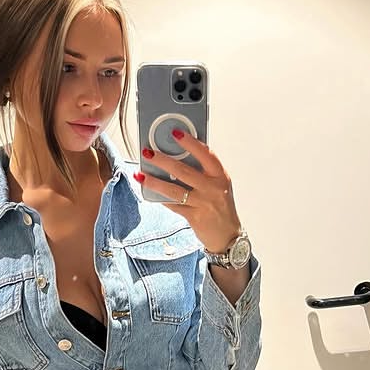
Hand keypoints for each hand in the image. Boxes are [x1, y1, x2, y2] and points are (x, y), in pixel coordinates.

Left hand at [133, 129, 241, 252]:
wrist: (228, 236)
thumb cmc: (221, 208)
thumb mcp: (219, 186)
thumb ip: (204, 172)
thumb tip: (178, 157)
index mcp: (220, 176)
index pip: (205, 154)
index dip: (190, 142)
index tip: (175, 133)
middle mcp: (212, 188)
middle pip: (183, 171)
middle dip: (162, 160)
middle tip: (148, 152)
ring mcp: (203, 203)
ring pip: (174, 189)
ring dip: (154, 181)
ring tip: (141, 174)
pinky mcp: (194, 217)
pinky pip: (173, 205)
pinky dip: (160, 198)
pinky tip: (148, 192)